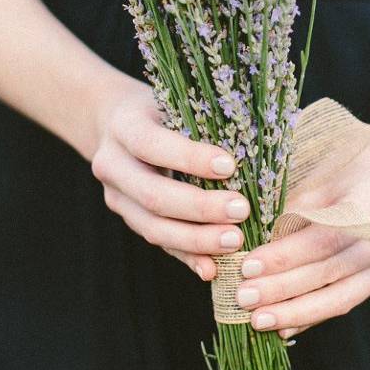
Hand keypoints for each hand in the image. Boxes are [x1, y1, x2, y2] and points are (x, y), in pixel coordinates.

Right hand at [91, 77, 249, 279]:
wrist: (116, 124)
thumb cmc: (162, 107)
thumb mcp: (174, 101)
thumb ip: (203, 119)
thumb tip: (257, 140)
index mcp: (124, 126)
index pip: (153, 145)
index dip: (190, 158)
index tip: (230, 166)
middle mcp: (112, 165)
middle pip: (153, 195)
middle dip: (200, 207)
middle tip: (242, 210)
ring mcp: (117, 197)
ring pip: (153, 227)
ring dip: (197, 239)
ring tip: (236, 241)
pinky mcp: (130, 219)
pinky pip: (159, 243)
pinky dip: (187, 257)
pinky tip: (213, 268)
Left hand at [236, 131, 369, 337]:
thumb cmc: (350, 166)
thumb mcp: (321, 177)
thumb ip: (293, 210)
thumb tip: (253, 243)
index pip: (324, 239)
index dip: (285, 257)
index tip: (247, 266)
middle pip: (331, 273)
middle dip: (283, 290)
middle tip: (243, 297)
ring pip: (341, 298)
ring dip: (296, 312)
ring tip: (258, 320)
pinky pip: (345, 302)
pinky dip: (312, 315)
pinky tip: (283, 326)